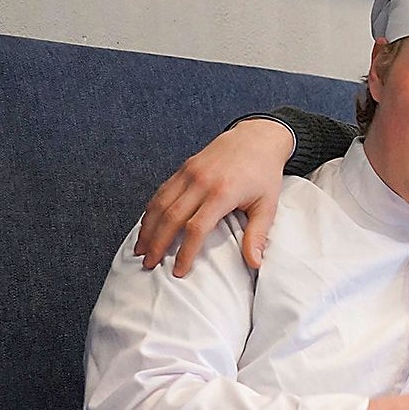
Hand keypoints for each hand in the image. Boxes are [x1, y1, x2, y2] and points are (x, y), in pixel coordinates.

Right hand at [134, 118, 294, 275]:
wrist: (256, 138)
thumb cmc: (263, 174)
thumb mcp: (267, 205)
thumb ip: (258, 234)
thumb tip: (255, 263)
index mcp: (222, 193)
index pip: (196, 228)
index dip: (185, 252)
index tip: (178, 271)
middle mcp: (201, 182)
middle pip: (171, 217)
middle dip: (157, 244)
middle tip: (149, 264)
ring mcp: (189, 172)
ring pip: (160, 203)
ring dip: (148, 228)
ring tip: (140, 249)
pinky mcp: (184, 168)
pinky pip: (162, 191)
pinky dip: (151, 210)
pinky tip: (146, 226)